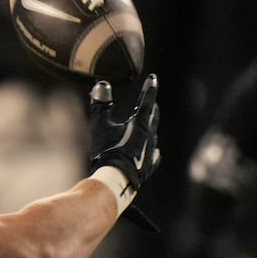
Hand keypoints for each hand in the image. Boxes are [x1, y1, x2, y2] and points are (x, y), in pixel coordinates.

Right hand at [88, 73, 159, 196]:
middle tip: (151, 100)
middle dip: (151, 107)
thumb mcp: (100, 125)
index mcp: (140, 124)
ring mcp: (150, 151)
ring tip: (150, 123)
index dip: (149, 89)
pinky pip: (154, 154)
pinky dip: (153, 148)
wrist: (117, 179)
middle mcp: (149, 136)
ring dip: (151, 126)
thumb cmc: (108, 150)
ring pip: (154, 134)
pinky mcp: (148, 165)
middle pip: (153, 117)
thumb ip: (101, 105)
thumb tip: (102, 85)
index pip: (147, 101)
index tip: (153, 79)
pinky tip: (156, 151)